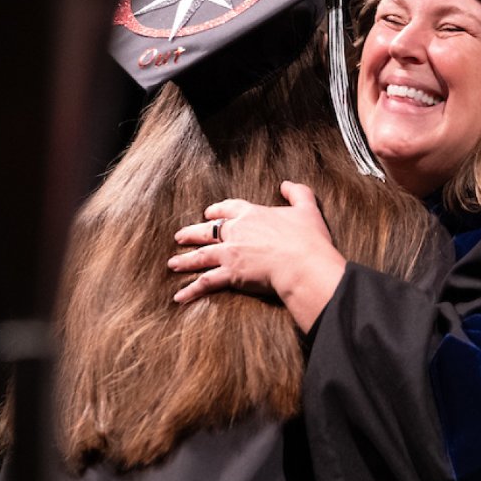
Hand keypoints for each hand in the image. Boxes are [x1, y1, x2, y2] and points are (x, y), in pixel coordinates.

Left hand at [169, 181, 346, 332]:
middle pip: (207, 231)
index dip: (217, 210)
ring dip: (185, 261)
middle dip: (192, 234)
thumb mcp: (307, 208)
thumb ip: (297, 192)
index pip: (229, 208)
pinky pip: (206, 282)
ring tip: (173, 264)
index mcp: (252, 214)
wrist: (303, 264)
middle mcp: (236, 231)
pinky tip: (179, 296)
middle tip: (179, 237)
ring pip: (201, 255)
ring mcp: (230, 253)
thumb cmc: (308, 238)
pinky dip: (191, 290)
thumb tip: (286, 184)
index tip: (208, 213)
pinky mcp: (230, 274)